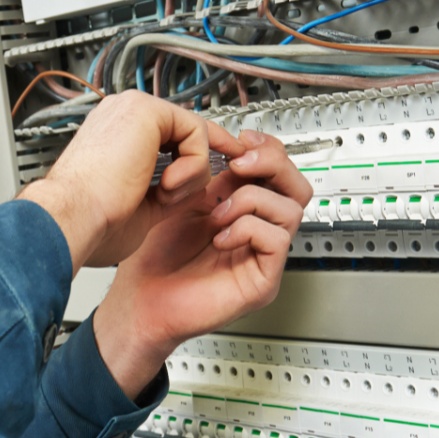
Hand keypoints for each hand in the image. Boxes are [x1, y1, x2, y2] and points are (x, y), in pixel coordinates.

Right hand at [17, 91, 240, 268]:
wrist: (72, 219)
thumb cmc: (92, 221)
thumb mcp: (143, 207)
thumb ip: (170, 190)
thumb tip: (197, 187)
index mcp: (116, 136)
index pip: (170, 135)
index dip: (199, 153)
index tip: (225, 165)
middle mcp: (123, 116)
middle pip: (186, 130)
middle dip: (203, 162)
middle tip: (196, 188)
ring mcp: (133, 109)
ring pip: (194, 132)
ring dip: (191, 172)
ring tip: (164, 194)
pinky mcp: (146, 110)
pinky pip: (196, 132)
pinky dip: (192, 165)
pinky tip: (166, 184)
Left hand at [90, 131, 309, 396]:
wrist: (139, 297)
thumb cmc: (155, 255)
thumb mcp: (184, 199)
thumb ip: (212, 174)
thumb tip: (233, 144)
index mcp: (242, 207)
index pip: (280, 170)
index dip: (267, 149)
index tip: (241, 140)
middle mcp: (259, 230)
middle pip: (299, 187)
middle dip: (272, 165)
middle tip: (239, 165)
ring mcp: (263, 256)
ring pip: (292, 210)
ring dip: (251, 200)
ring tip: (217, 214)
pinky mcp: (262, 281)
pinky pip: (277, 240)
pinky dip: (247, 229)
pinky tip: (219, 238)